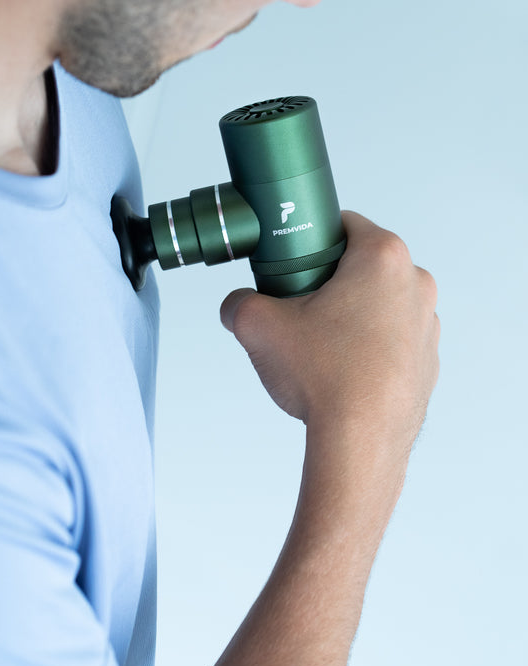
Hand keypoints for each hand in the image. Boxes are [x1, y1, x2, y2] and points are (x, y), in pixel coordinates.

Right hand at [221, 211, 439, 467]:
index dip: (312, 238)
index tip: (295, 260)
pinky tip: (343, 370)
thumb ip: (239, 303)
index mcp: (382, 258)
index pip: (344, 224)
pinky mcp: (428, 360)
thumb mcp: (258, 327)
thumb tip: (236, 306)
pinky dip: (370, 347)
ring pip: (380, 303)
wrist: (362, 441)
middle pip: (363, 265)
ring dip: (353, 314)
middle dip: (331, 280)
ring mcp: (427, 324)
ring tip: (321, 345)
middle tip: (299, 306)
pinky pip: (393, 339)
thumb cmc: (325, 377)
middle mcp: (415, 283)